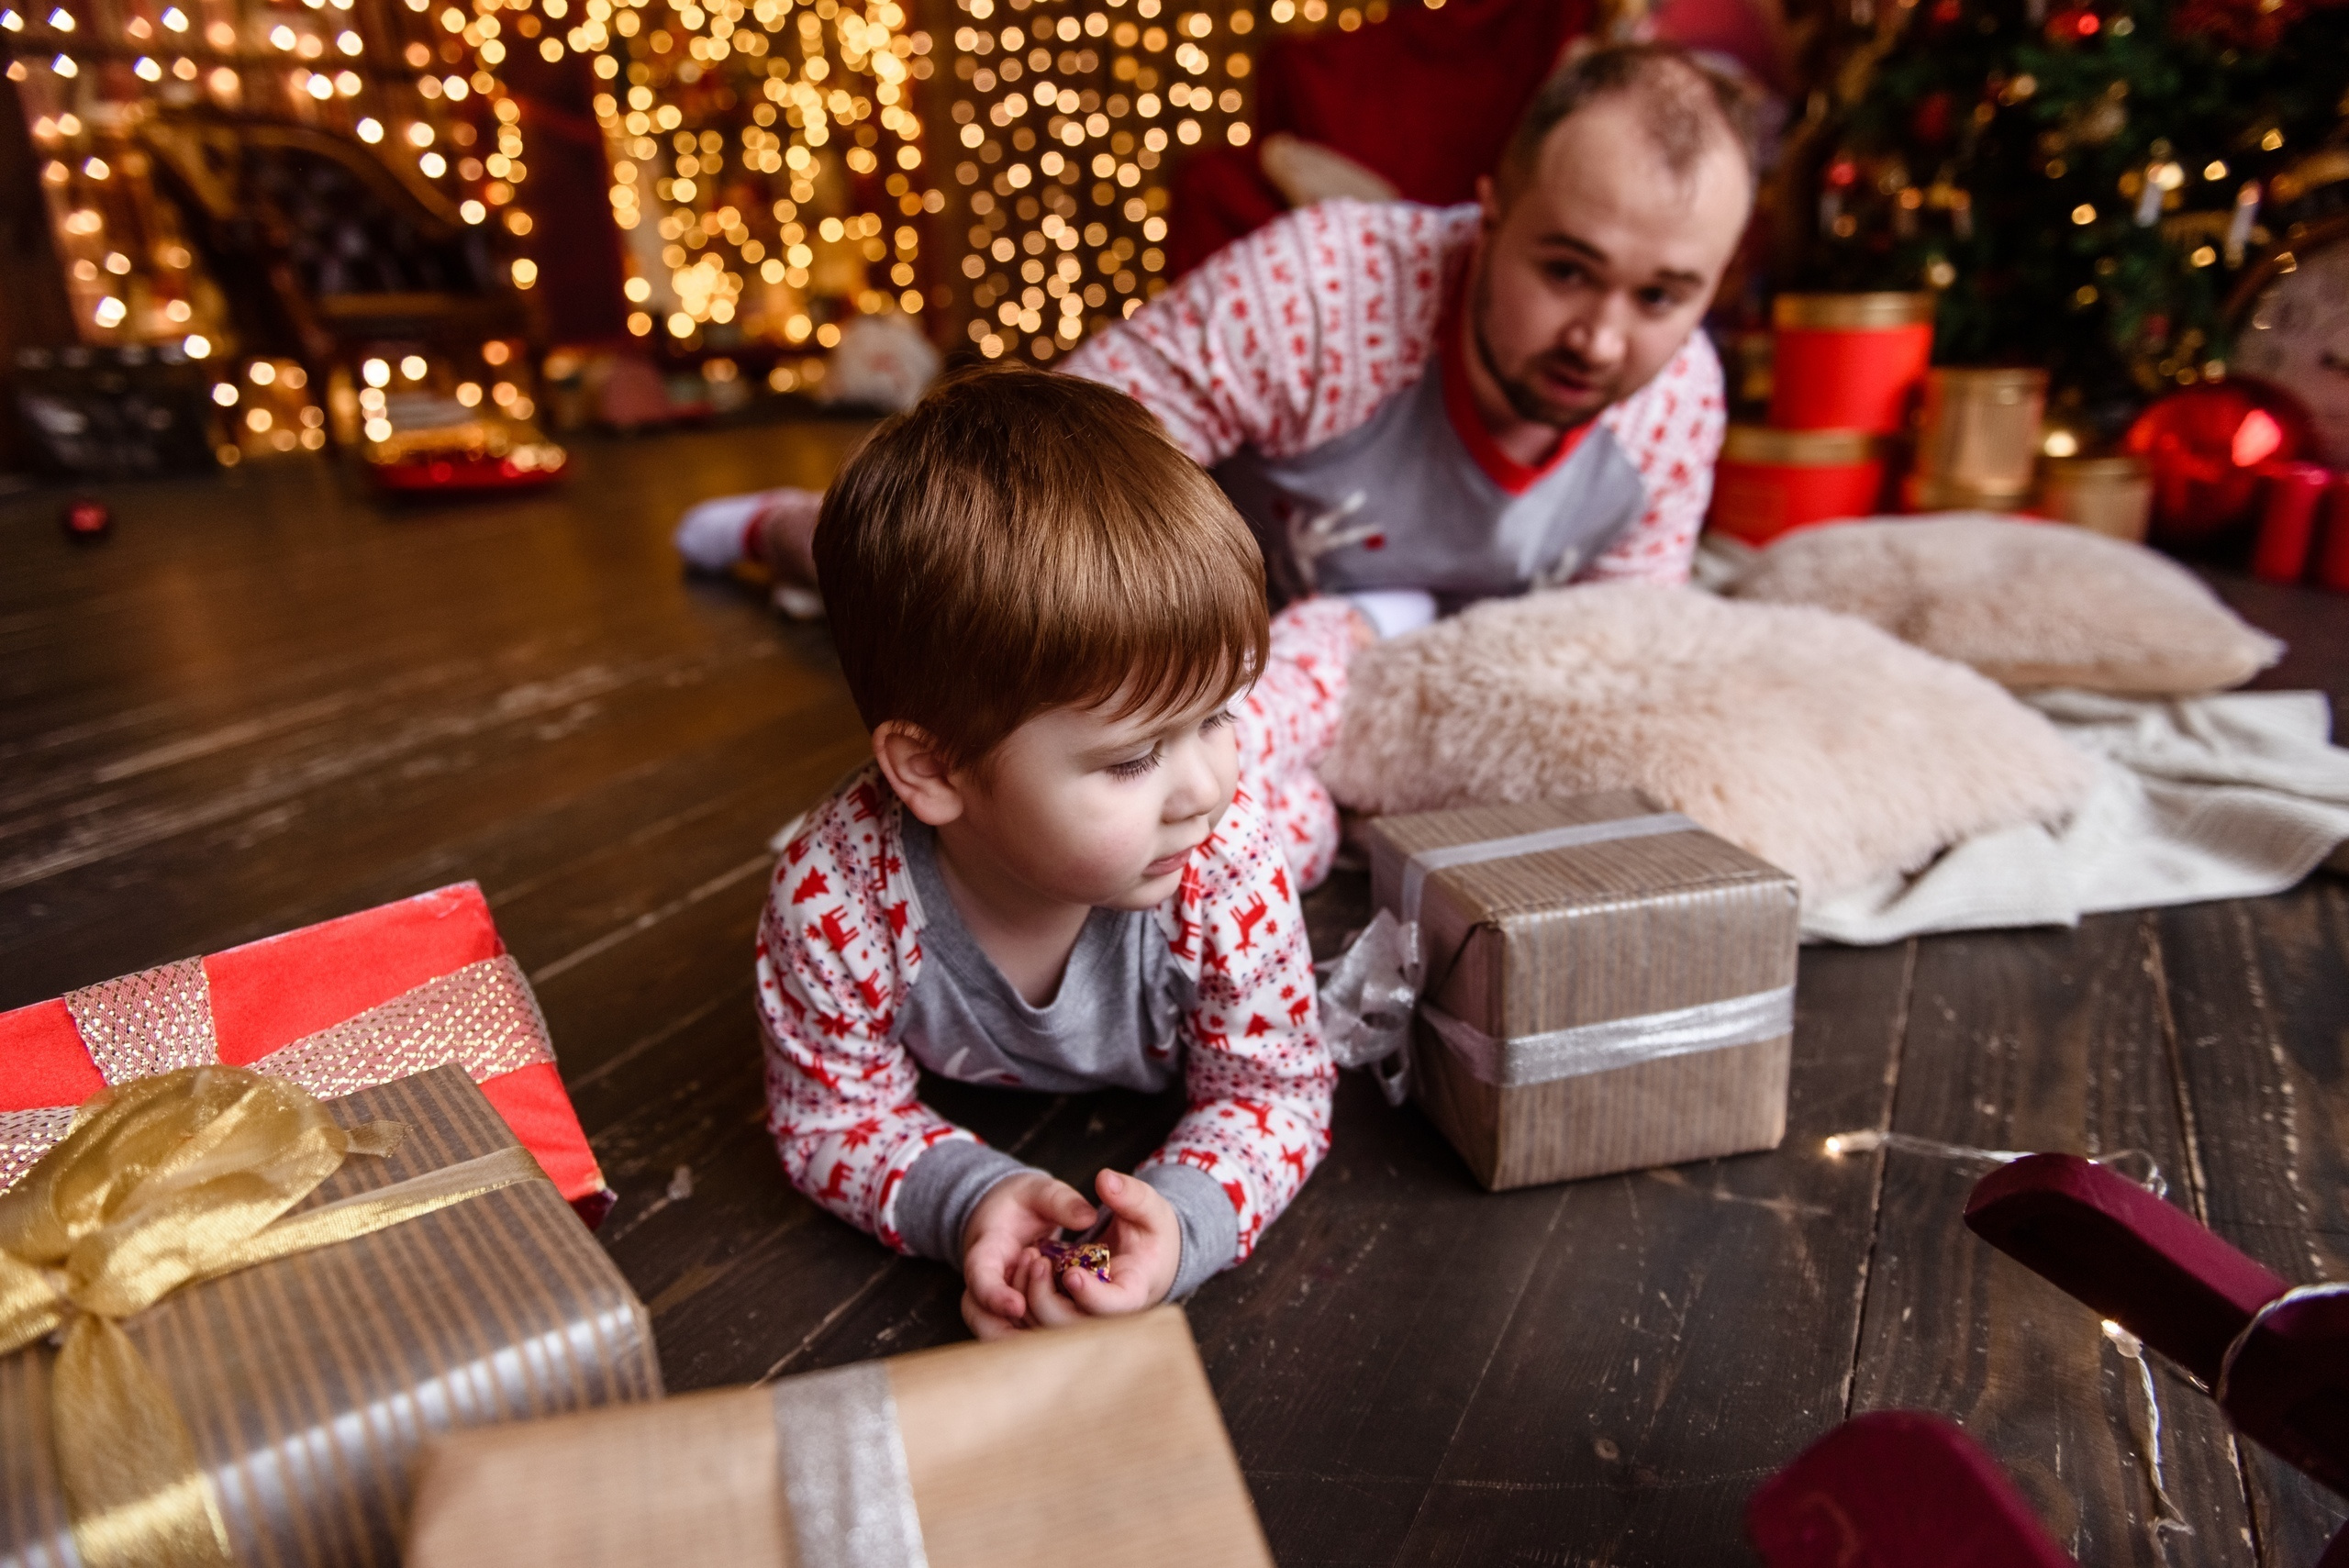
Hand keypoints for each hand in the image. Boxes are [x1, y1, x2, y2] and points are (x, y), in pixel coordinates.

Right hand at [959, 1171, 1093, 1339]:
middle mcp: (985, 1283)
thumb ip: (1059, 1200)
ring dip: (1031, 1331)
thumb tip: (1087, 1218)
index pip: (980, 1279)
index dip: (994, 1296)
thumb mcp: (1038, 1189)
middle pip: (984, 1321)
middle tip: (1056, 1298)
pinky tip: (1069, 1327)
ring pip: (999, 1335)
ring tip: (1067, 1311)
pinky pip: (1017, 1336)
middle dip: (1020, 1319)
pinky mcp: (1012, 1314)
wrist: (1006, 1215)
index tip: (1018, 1305)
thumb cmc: (1022, 1202)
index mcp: (985, 1249)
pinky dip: (1039, 1335)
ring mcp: (996, 1302)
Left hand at [1037, 1170, 1181, 1321]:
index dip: (1092, 1297)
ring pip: (1050, 1328)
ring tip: (1029, 1257)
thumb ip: (1131, 1194)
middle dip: (1046, 1300)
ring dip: (1031, 1299)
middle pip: (1074, 1327)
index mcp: (1134, 1291)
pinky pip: (1039, 1320)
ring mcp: (1086, 1316)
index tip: (1070, 1272)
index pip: (1115, 1308)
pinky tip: (1023, 1268)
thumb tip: (1105, 1179)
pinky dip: (1024, 1299)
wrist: (1148, 1257)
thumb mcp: (1151, 1208)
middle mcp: (1108, 1314)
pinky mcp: (1068, 1312)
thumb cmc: (1152, 1234)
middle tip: (1037, 1260)